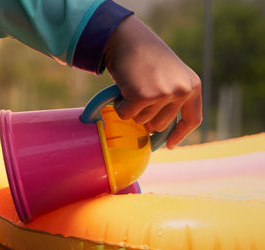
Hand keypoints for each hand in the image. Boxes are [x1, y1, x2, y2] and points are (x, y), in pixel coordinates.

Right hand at [104, 15, 201, 148]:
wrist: (129, 40)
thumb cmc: (146, 57)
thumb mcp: (169, 77)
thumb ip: (171, 99)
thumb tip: (155, 130)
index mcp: (192, 86)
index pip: (193, 119)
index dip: (180, 135)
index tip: (169, 145)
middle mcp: (182, 91)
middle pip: (161, 125)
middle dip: (146, 116)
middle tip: (138, 98)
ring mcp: (163, 94)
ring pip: (142, 121)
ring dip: (132, 109)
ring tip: (133, 87)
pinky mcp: (143, 96)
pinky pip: (127, 115)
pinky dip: (120, 106)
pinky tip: (123, 89)